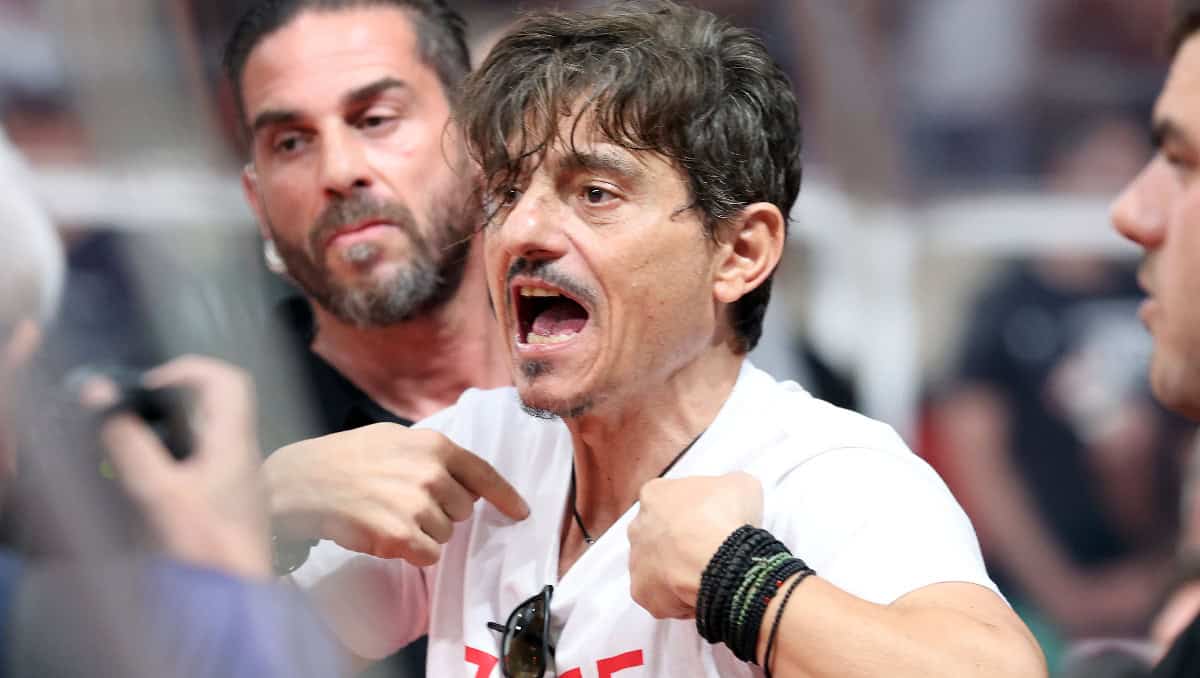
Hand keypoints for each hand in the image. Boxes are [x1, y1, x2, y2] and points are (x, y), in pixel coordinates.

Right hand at [92, 355, 270, 579]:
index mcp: (236, 441)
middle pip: (217, 405)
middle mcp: (245, 454)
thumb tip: (100, 393)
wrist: (236, 597)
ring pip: (211, 435)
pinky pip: (207, 463)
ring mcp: (242, 479)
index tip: (148, 389)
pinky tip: (153, 483)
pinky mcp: (232, 502)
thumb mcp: (157, 492)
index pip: (228, 380)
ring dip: (174, 432)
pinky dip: (178, 460)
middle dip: (173, 401)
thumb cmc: (203, 544)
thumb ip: (129, 442)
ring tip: (137, 450)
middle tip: (135, 419)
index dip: (188, 370)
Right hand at [263, 424, 528, 565]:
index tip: (521, 512)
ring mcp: (416, 504)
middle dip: (442, 512)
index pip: (483, 474)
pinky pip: (428, 555)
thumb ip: (430, 454)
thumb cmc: (345, 459)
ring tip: (387, 514)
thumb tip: (461, 476)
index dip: (506, 496)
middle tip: (404, 502)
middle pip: (464, 510)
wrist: (300, 482)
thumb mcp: (393, 439)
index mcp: (434, 445)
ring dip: (423, 533)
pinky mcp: (400, 535)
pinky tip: (384, 534)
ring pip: (445, 534)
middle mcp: (431, 473)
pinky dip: (411, 552)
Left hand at [628, 472, 762, 618]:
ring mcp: (637, 561)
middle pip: (657, 534)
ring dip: (675, 572)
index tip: (712, 522)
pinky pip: (658, 597)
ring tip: (705, 576)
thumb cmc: (726, 520)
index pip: (669, 500)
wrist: (719, 561)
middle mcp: (637, 526)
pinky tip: (698, 594)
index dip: (694, 513)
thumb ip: (728, 487)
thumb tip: (732, 498)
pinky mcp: (642, 592)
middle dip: (679, 543)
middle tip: (708, 551)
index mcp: (656, 494)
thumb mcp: (741, 485)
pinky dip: (676, 600)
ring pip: (655, 567)